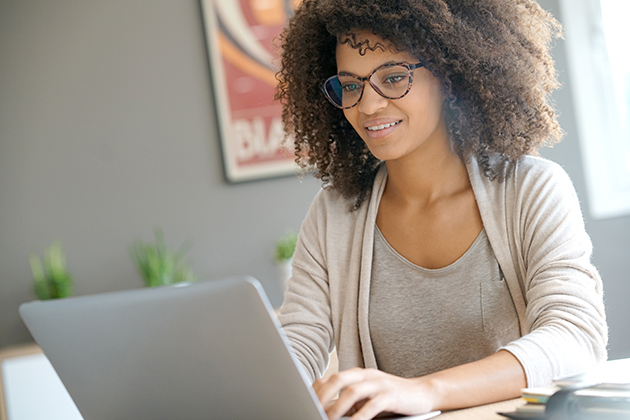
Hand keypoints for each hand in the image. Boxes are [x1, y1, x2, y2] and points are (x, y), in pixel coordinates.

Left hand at [312, 368, 435, 419]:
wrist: (423, 393)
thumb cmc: (391, 398)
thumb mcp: (367, 397)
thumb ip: (348, 402)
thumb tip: (327, 412)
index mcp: (357, 373)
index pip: (330, 378)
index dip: (316, 390)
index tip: (304, 402)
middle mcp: (366, 375)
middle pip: (338, 380)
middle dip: (322, 396)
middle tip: (313, 410)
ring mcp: (379, 383)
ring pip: (353, 391)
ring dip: (338, 407)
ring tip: (329, 419)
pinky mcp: (391, 394)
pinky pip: (372, 405)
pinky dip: (360, 416)